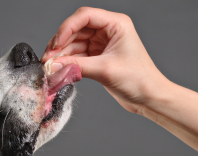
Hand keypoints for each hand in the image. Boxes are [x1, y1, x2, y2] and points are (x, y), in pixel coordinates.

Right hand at [41, 7, 168, 113]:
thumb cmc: (138, 80)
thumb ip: (76, 66)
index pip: (84, 16)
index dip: (66, 28)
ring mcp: (102, 44)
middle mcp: (108, 30)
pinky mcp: (98, 57)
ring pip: (74, 43)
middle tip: (48, 59)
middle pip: (76, 29)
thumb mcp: (104, 70)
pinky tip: (59, 69)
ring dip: (62, 54)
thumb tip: (53, 65)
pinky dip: (68, 62)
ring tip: (51, 66)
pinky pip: (78, 55)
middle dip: (60, 43)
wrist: (149, 98)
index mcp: (116, 24)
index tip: (55, 45)